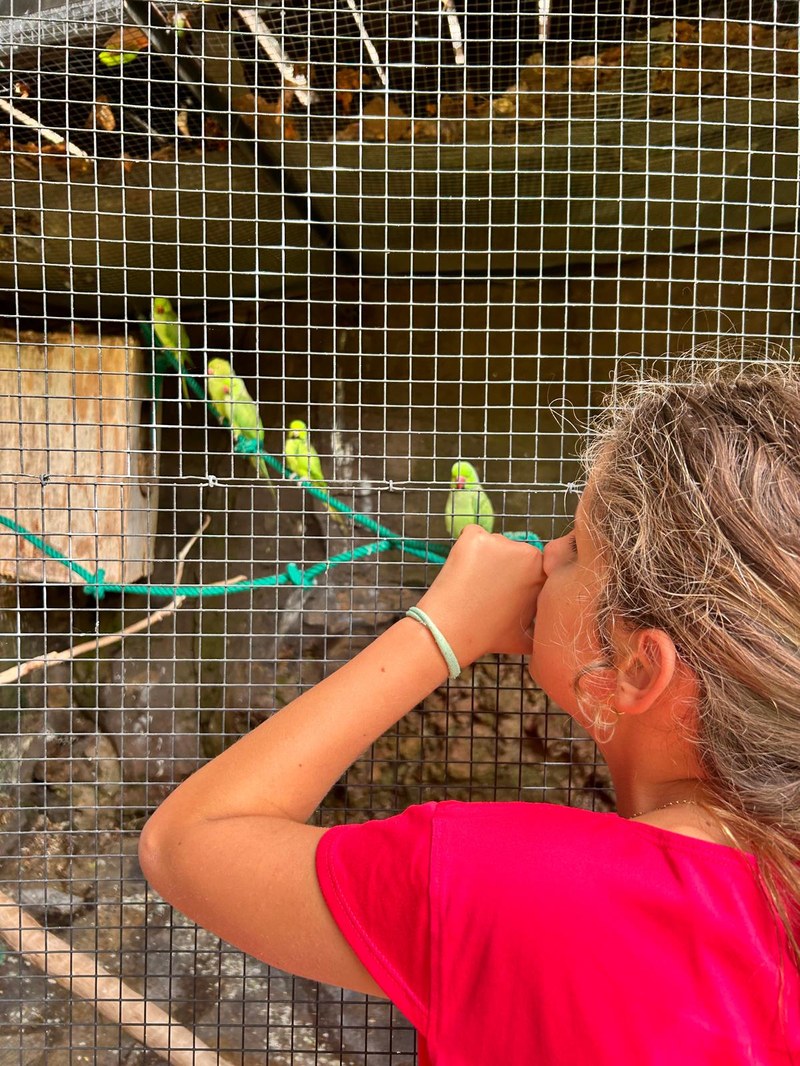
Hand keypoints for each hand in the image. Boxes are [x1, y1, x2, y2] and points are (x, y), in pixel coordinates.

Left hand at [415, 525, 544, 664]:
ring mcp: (500, 541)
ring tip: (475, 584)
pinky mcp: (474, 536)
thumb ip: (543, 624)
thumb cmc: (488, 635)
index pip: (534, 566)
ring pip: (494, 544)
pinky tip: (464, 570)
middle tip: (489, 589)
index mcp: (543, 573)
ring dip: (486, 558)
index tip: (506, 592)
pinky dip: (468, 548)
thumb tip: (546, 626)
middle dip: (504, 566)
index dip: (519, 578)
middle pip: (515, 552)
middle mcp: (527, 552)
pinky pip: (473, 536)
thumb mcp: (528, 637)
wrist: (452, 632)